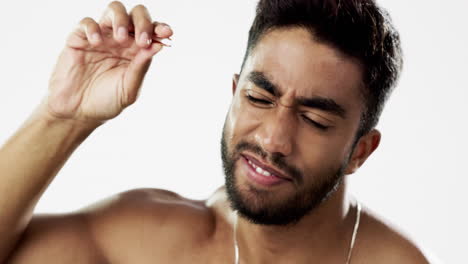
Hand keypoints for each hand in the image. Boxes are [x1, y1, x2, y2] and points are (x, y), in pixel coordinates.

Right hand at [45, 1, 172, 123]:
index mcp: (137, 51)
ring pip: (114, 10)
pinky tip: (97, 42)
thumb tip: (158, 45)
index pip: (152, 31)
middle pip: (135, 15)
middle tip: (142, 40)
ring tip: (121, 38)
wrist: (78, 113)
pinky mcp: (79, 39)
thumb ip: (141, 67)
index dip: (160, 28)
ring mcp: (101, 37)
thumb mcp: (129, 89)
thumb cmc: (106, 102)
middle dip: (143, 22)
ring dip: (121, 19)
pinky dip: (93, 28)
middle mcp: (121, 40)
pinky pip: (87, 22)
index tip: (167, 33)